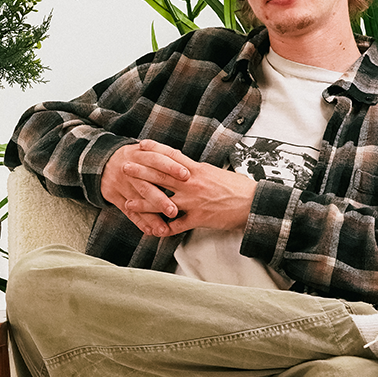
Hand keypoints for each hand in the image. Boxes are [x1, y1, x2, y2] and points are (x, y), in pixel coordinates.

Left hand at [100, 140, 256, 239]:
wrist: (252, 203)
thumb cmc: (236, 186)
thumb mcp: (214, 172)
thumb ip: (196, 170)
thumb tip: (183, 166)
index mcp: (196, 170)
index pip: (171, 156)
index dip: (155, 149)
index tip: (141, 145)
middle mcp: (191, 184)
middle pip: (160, 175)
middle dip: (141, 172)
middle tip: (125, 168)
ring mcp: (193, 202)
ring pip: (162, 202)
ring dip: (143, 204)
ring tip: (128, 203)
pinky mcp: (198, 219)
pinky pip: (176, 226)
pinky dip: (164, 230)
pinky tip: (153, 231)